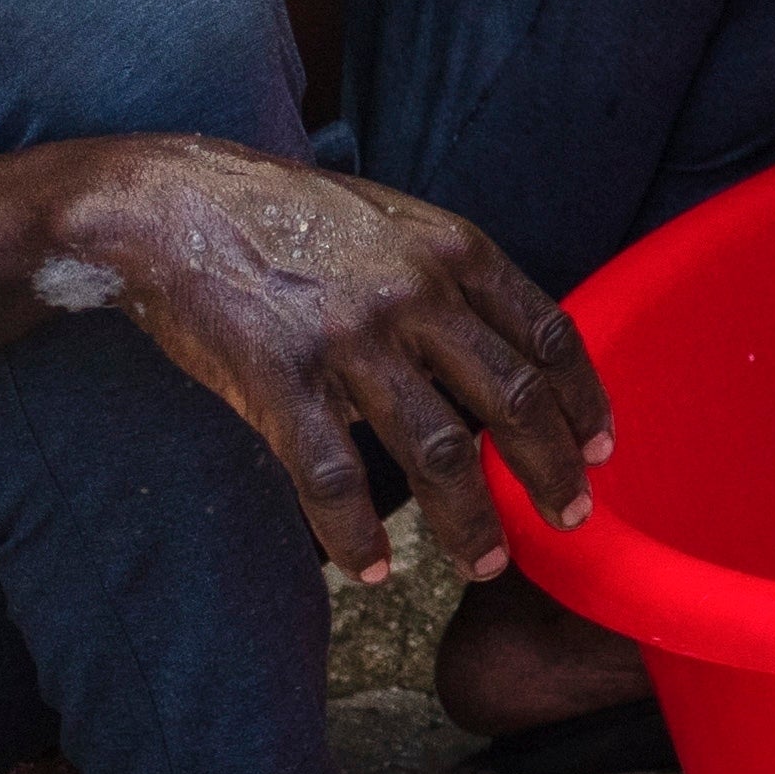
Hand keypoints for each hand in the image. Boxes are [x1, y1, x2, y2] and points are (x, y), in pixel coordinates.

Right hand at [48, 141, 606, 583]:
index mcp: (456, 252)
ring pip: (437, 452)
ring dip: (470, 521)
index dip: (583, 399)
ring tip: (486, 563)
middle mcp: (417, 294)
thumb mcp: (397, 226)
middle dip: (550, 469)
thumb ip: (450, 284)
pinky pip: (333, 476)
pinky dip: (358, 533)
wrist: (175, 203)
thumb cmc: (289, 217)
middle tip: (572, 518)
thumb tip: (495, 357)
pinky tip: (374, 570)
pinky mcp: (281, 380)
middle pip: (512, 400)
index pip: (549, 334)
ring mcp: (351, 340)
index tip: (600, 448)